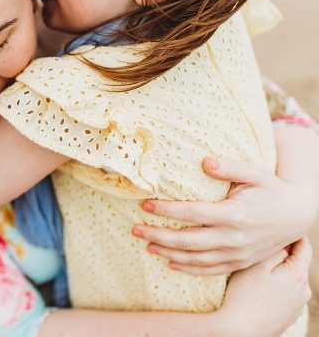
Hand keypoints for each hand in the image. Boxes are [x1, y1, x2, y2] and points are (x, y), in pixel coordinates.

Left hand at [132, 157, 315, 274]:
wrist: (297, 215)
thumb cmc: (271, 189)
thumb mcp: (255, 172)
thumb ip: (230, 167)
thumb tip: (205, 161)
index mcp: (235, 214)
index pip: (192, 213)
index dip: (167, 210)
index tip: (145, 204)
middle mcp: (234, 238)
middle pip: (188, 240)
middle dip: (159, 235)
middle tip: (135, 228)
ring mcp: (237, 254)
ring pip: (196, 259)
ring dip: (169, 253)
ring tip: (147, 244)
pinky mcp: (240, 263)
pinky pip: (211, 270)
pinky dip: (189, 269)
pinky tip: (170, 263)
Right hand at [214, 238, 311, 336]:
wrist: (239, 331)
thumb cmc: (244, 296)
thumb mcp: (255, 265)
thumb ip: (273, 251)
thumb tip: (284, 241)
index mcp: (298, 275)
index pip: (304, 246)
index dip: (293, 233)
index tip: (278, 225)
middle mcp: (304, 291)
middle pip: (297, 263)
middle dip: (283, 253)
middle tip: (261, 245)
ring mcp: (297, 305)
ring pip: (291, 279)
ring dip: (279, 271)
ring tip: (257, 268)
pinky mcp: (288, 315)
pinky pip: (285, 293)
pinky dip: (276, 287)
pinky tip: (258, 289)